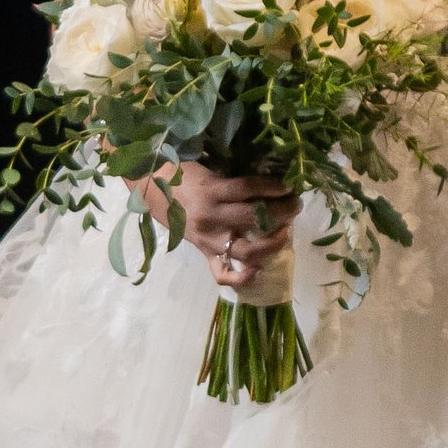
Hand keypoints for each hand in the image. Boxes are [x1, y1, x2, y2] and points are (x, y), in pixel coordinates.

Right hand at [137, 162, 293, 290]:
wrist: (152, 192)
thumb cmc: (185, 177)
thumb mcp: (209, 169)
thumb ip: (234, 177)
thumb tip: (269, 180)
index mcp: (211, 191)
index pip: (249, 188)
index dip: (274, 187)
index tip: (289, 186)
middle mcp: (212, 217)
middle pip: (254, 218)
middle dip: (282, 212)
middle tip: (295, 206)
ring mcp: (209, 239)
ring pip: (247, 250)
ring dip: (272, 243)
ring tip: (286, 232)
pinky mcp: (205, 254)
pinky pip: (223, 274)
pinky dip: (242, 278)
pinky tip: (259, 271)